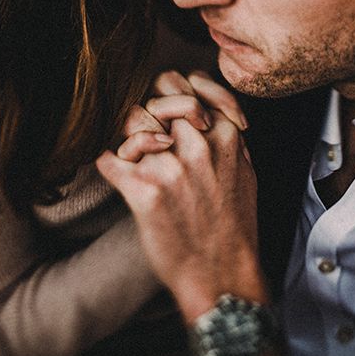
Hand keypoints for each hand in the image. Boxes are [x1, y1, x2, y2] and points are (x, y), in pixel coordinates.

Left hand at [97, 72, 264, 322]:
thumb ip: (228, 135)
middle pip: (155, 97)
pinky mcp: (143, 192)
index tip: (168, 100)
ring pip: (131, 122)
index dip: (173, 87)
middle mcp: (198, 145)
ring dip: (127, 136)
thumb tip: (207, 109)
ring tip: (134, 153)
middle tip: (146, 126)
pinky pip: (108, 158)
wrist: (222, 272)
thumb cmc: (235, 224)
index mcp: (226, 135)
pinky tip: (116, 170)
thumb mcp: (247, 169)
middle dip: (147, 108)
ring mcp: (170, 167)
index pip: (188, 83)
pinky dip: (107, 162)